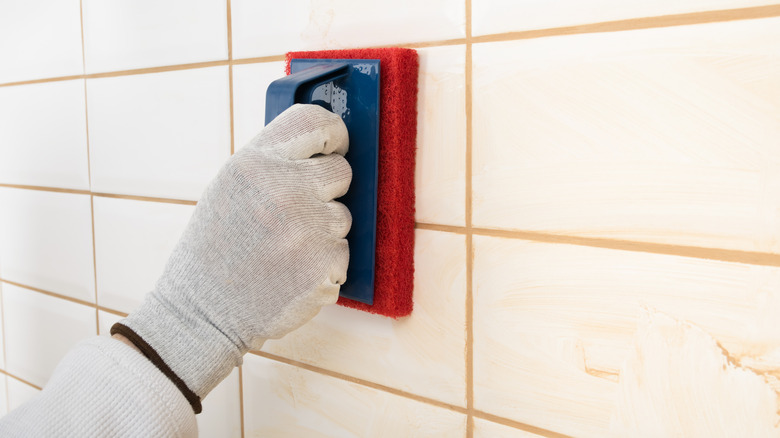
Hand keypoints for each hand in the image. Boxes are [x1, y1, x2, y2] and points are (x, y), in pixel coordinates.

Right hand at [112, 104, 351, 410]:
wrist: (202, 313)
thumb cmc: (217, 248)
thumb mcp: (229, 188)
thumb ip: (273, 162)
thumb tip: (324, 148)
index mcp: (255, 163)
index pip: (316, 121)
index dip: (332, 134)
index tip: (333, 147)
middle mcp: (286, 189)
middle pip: (342, 171)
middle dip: (326, 190)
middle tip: (295, 213)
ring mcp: (310, 228)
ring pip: (343, 216)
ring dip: (322, 231)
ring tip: (283, 249)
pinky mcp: (327, 264)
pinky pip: (344, 251)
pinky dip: (324, 263)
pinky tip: (292, 271)